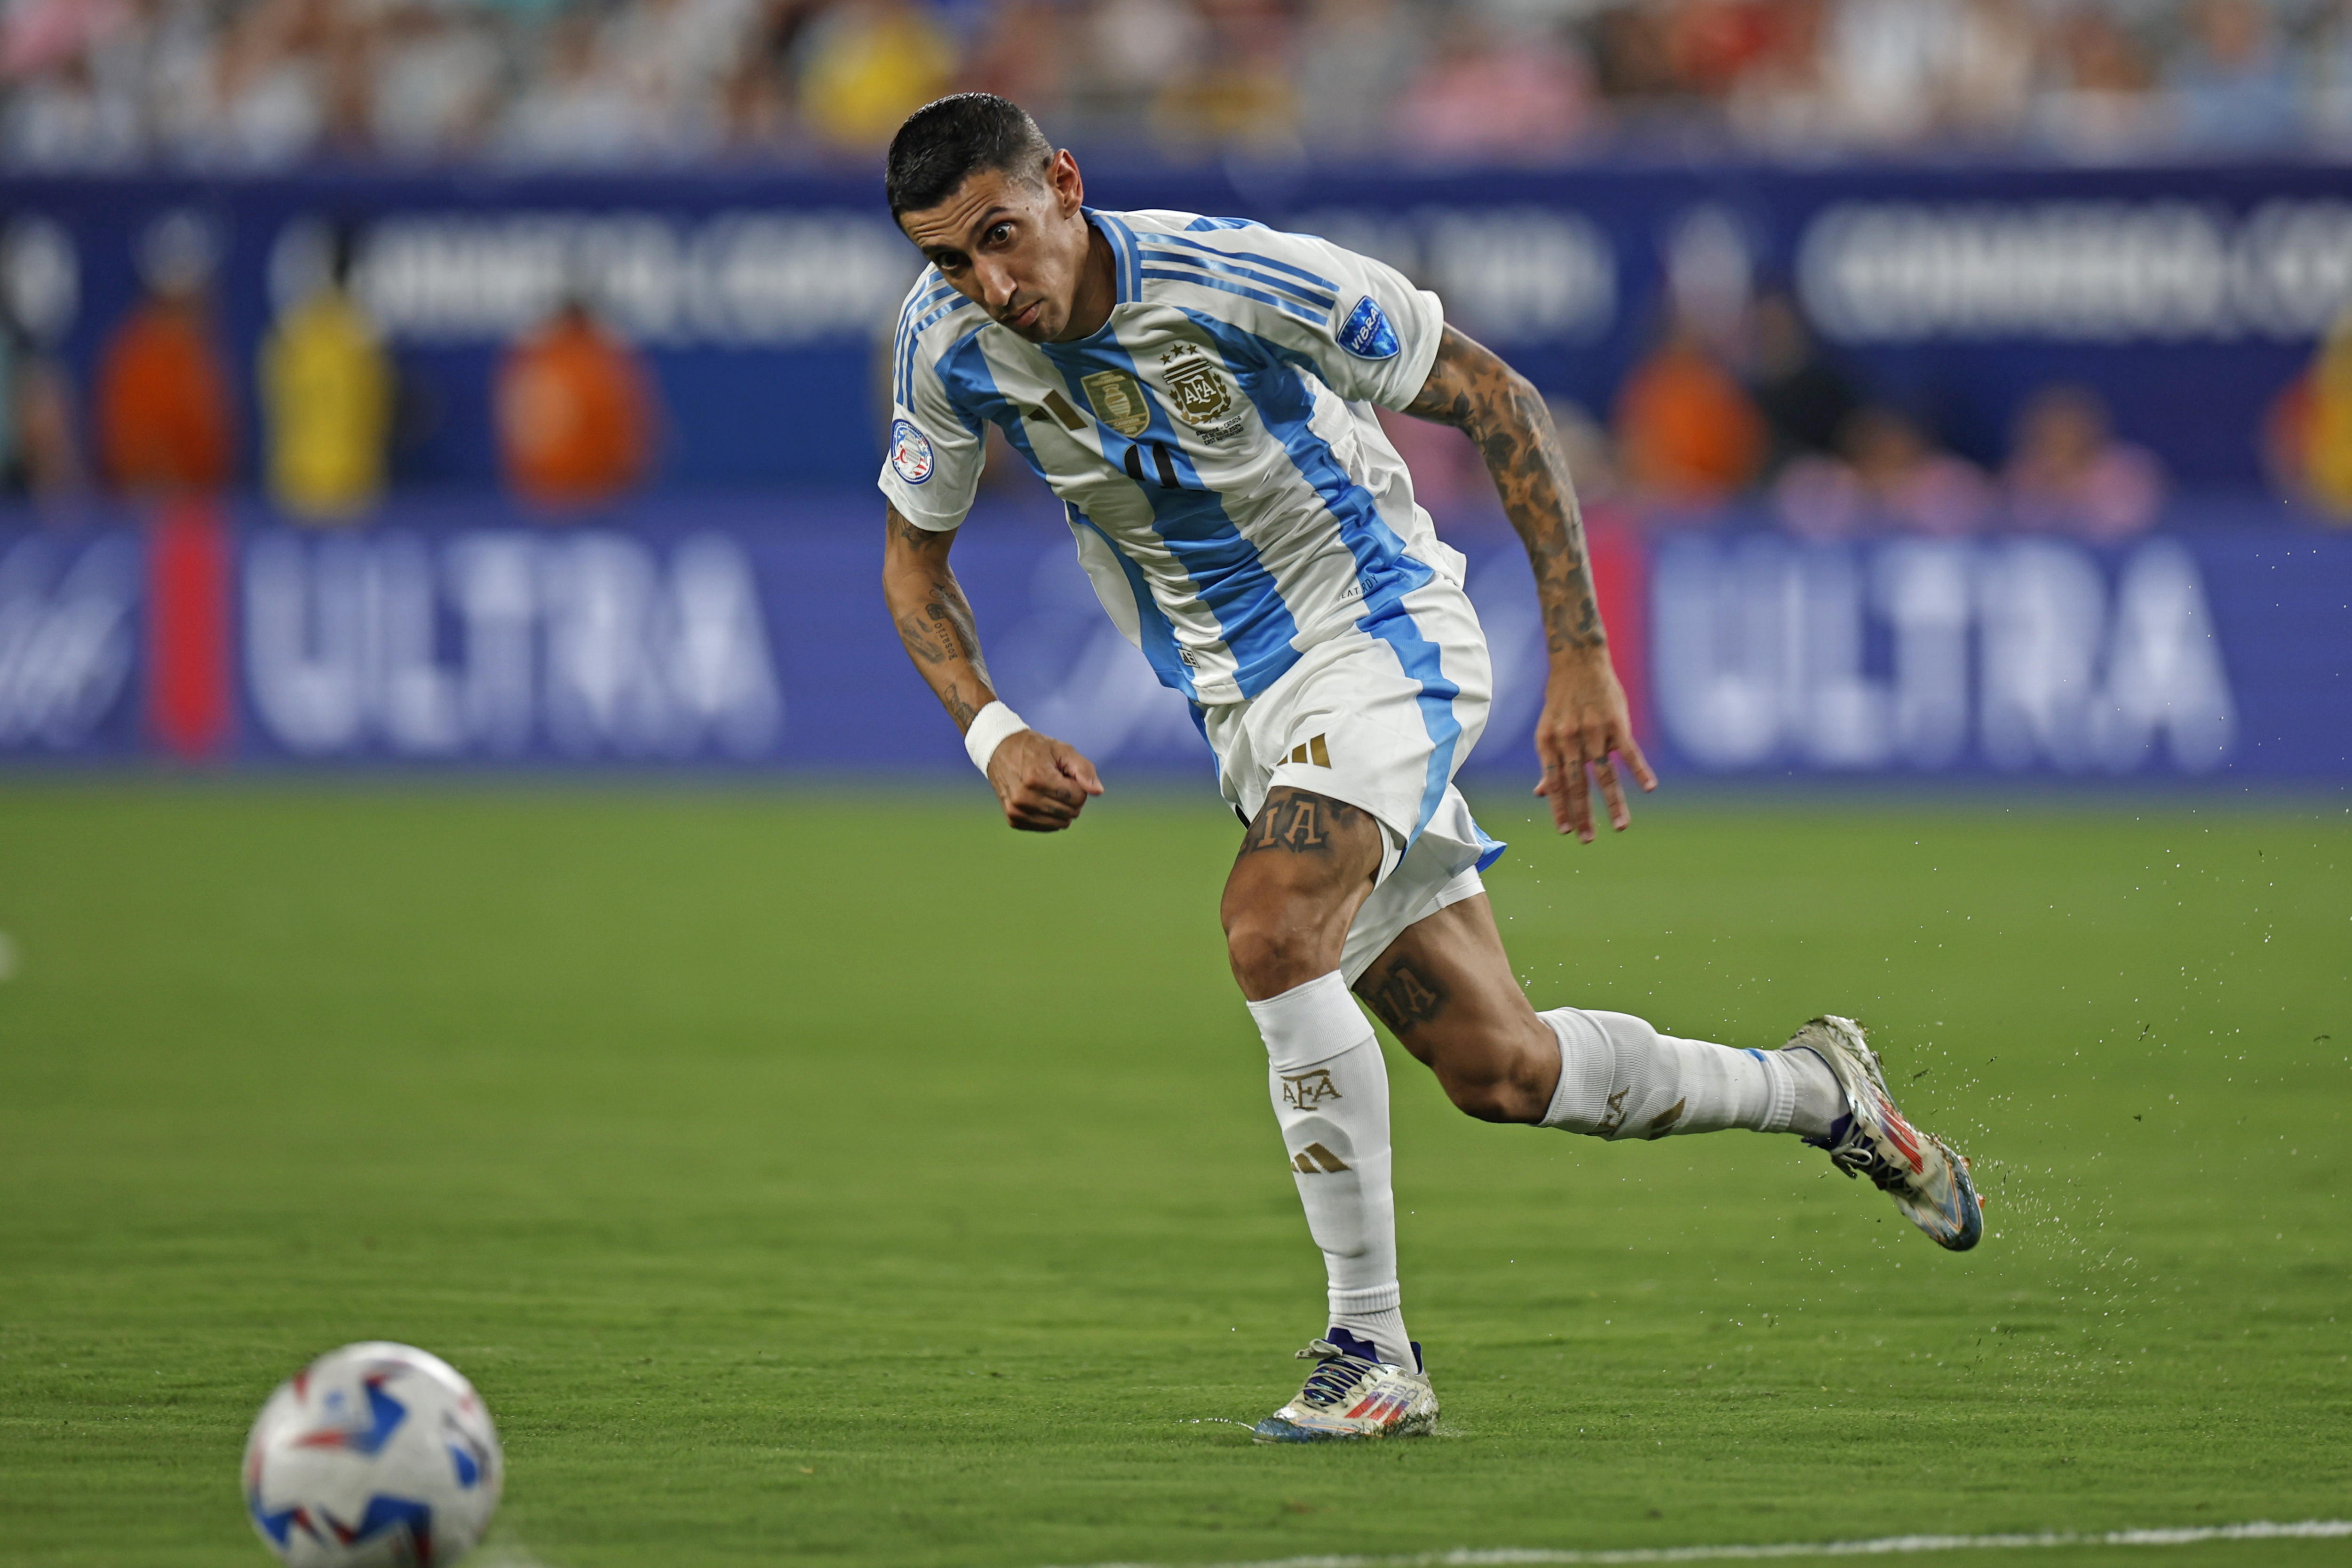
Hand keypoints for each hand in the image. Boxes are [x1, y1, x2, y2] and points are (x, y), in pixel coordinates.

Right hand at [986, 729, 1104, 831]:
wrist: (999, 751)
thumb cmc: (1036, 749)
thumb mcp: (1062, 750)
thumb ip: (1084, 769)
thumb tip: (1098, 792)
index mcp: (1037, 778)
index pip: (1078, 797)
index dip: (1077, 784)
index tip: (1064, 774)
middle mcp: (1024, 798)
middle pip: (1071, 812)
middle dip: (1071, 797)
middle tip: (1056, 781)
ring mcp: (1017, 811)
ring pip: (1061, 823)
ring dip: (1062, 808)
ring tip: (1048, 790)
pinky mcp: (1014, 820)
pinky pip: (1047, 827)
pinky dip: (1050, 816)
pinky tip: (1039, 799)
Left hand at [1532, 649, 1656, 841]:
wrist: (1577, 660)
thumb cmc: (1562, 698)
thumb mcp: (1548, 729)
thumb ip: (1549, 762)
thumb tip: (1541, 794)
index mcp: (1549, 742)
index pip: (1555, 782)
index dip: (1560, 807)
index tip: (1564, 831)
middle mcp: (1569, 739)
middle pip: (1577, 783)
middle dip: (1582, 814)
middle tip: (1586, 840)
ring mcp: (1593, 731)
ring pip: (1604, 773)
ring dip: (1613, 803)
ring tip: (1620, 827)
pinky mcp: (1616, 722)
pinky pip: (1629, 751)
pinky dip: (1640, 770)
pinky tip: (1649, 788)